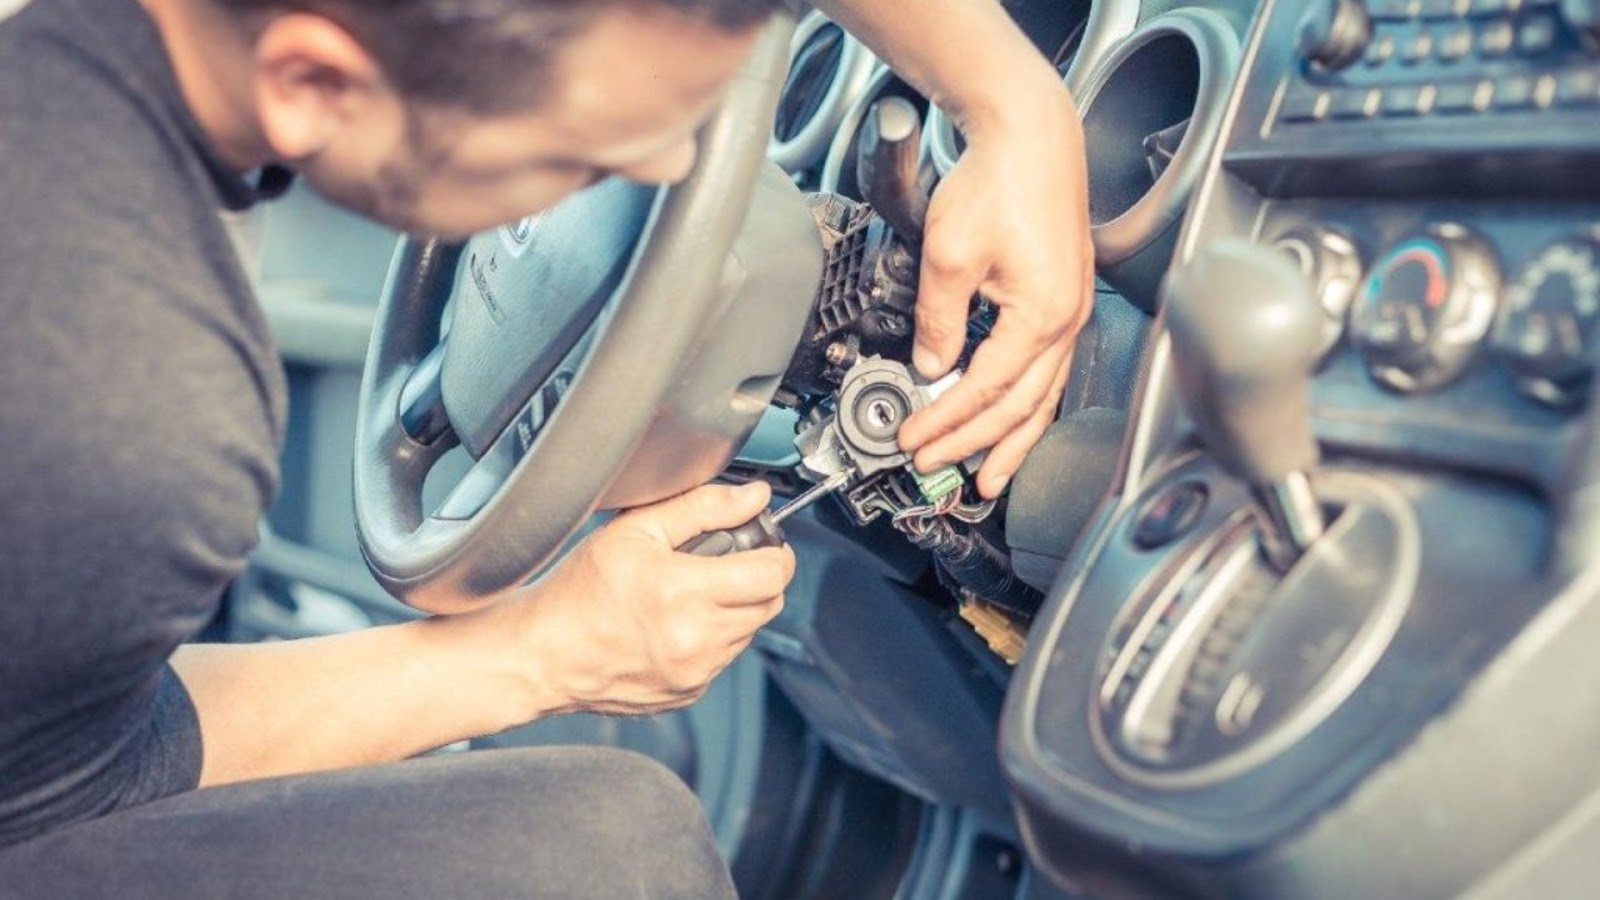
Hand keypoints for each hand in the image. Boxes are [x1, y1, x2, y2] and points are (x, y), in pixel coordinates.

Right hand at [510, 481, 794, 715]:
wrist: (543, 655)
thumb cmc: (577, 594)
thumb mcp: (633, 531)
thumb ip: (700, 508)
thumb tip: (751, 497)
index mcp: (682, 592)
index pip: (772, 574)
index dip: (775, 552)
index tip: (762, 544)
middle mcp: (694, 639)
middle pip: (769, 604)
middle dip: (758, 579)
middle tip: (726, 563)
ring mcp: (694, 672)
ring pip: (749, 632)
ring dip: (735, 609)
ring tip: (690, 594)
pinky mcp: (689, 693)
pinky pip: (723, 659)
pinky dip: (713, 639)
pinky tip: (675, 624)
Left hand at [894, 83, 1093, 498]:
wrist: (1031, 134)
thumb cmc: (1001, 181)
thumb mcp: (950, 257)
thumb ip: (938, 320)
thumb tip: (930, 366)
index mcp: (1041, 316)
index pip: (984, 390)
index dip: (945, 420)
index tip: (913, 439)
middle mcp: (1066, 321)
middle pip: (1019, 407)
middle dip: (975, 444)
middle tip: (938, 468)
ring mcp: (1070, 312)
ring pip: (1043, 398)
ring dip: (1013, 441)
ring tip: (990, 476)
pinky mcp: (1063, 298)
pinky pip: (1048, 372)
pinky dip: (1027, 406)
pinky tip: (1014, 420)